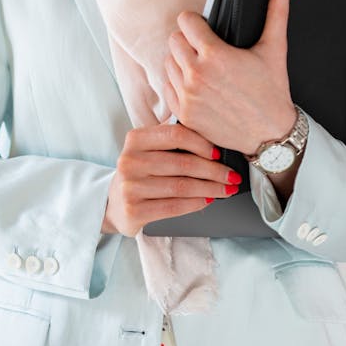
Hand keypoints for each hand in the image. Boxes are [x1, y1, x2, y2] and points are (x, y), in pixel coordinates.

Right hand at [101, 121, 242, 236]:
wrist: (112, 203)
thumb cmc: (140, 171)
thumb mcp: (148, 149)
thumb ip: (170, 137)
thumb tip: (209, 136)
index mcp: (135, 139)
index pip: (175, 134)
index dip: (201, 143)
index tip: (219, 152)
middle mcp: (129, 161)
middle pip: (182, 163)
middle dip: (214, 171)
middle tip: (232, 176)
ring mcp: (130, 187)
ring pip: (181, 186)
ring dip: (210, 188)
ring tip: (226, 190)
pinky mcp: (134, 210)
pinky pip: (173, 206)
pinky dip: (196, 204)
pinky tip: (208, 200)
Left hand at [163, 0, 296, 155]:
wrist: (270, 136)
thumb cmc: (273, 93)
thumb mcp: (275, 49)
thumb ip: (277, 11)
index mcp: (215, 55)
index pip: (185, 21)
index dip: (196, 21)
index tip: (204, 28)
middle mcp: (197, 74)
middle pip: (174, 39)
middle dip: (188, 40)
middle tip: (205, 49)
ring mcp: (188, 96)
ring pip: (168, 62)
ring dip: (181, 62)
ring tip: (202, 67)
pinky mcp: (184, 114)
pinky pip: (167, 87)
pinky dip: (178, 84)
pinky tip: (196, 86)